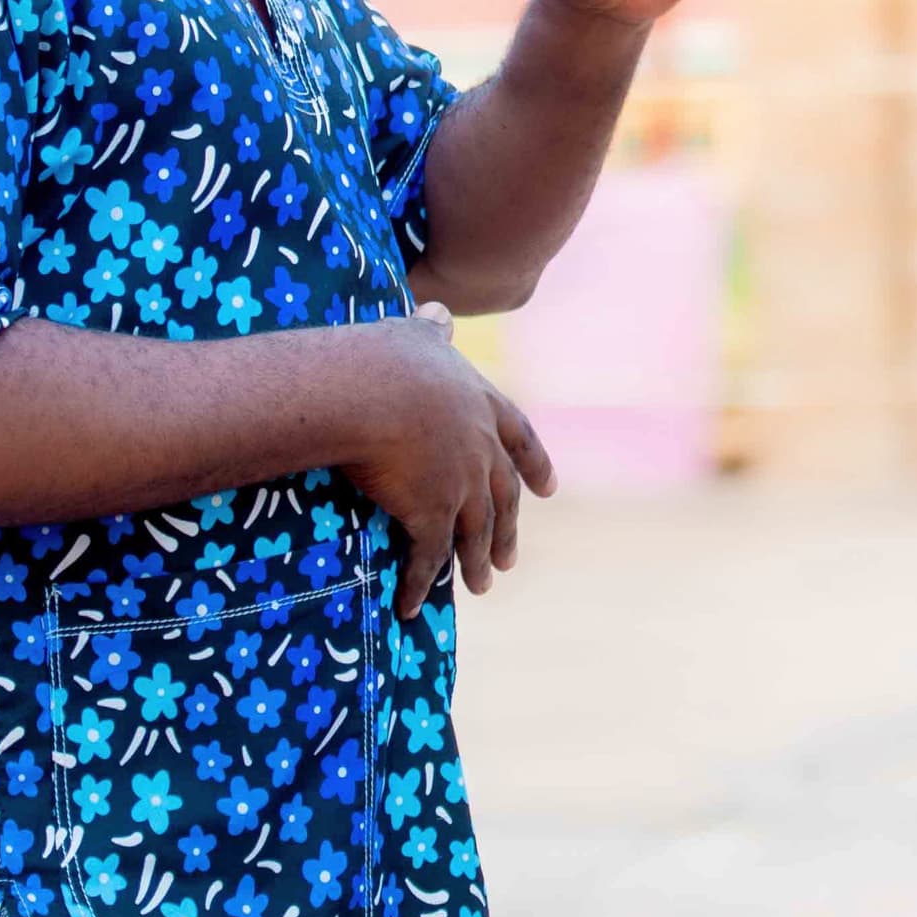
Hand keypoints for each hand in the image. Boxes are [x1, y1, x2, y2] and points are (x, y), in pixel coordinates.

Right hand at [345, 304, 559, 615]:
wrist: (367, 391)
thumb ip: (432, 330)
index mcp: (481, 405)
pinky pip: (428, 558)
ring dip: (476, 562)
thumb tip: (441, 310)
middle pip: (503, 496)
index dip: (534, 464)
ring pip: (476, 532)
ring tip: (481, 586)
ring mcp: (461, 484)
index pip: (519, 438)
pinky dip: (421, 583)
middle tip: (509, 557)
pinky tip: (413, 606)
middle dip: (507, 528)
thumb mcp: (414, 335)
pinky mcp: (432, 513)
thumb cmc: (385, 357)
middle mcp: (480, 449)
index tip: (549, 489)